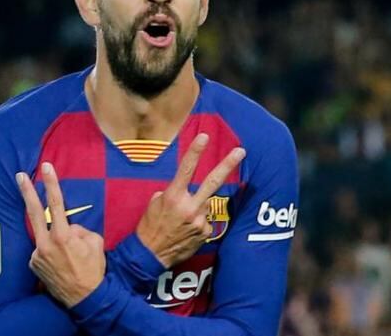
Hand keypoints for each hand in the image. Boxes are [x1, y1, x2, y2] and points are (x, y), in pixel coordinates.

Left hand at [17, 162, 105, 307]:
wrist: (85, 298)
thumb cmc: (93, 269)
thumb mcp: (95, 243)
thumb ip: (80, 229)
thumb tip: (68, 227)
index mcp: (63, 235)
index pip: (56, 203)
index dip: (51, 183)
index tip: (46, 168)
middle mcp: (46, 243)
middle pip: (34, 212)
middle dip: (26, 192)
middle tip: (20, 176)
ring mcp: (37, 255)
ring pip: (44, 235)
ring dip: (53, 238)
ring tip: (68, 255)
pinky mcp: (33, 264)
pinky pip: (42, 250)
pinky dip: (50, 251)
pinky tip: (61, 262)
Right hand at [136, 133, 245, 267]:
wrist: (151, 255)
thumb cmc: (149, 226)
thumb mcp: (154, 204)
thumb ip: (172, 193)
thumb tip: (184, 190)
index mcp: (173, 196)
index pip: (186, 169)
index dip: (196, 151)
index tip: (205, 136)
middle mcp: (189, 207)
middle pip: (212, 182)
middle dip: (227, 165)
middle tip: (241, 151)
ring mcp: (200, 221)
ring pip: (207, 203)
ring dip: (198, 206)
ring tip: (182, 220)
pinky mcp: (206, 233)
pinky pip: (206, 220)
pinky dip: (198, 221)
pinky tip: (186, 230)